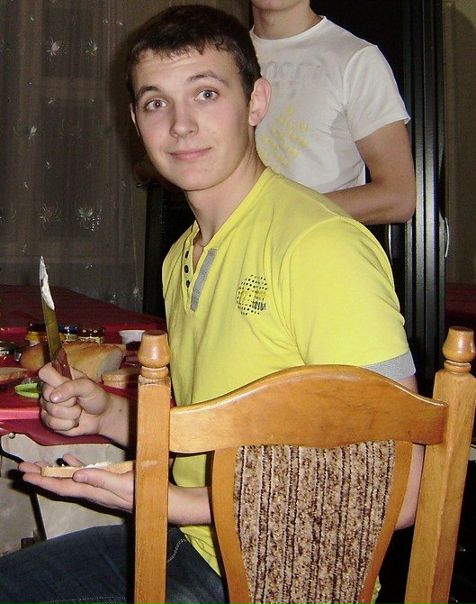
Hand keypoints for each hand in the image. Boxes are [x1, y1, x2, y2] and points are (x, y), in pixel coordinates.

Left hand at [19, 454, 133, 512]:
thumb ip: (100, 479)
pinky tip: (67, 458)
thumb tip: (75, 474)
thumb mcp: (121, 484)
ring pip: (68, 477)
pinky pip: (83, 472)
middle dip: (40, 475)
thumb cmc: (142, 492)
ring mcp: (96, 485)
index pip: (61, 487)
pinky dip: (72, 465)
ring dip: (52, 470)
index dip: (42, 480)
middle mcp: (90, 489)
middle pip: (59, 483)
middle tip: (22, 467)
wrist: (156, 500)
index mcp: (91, 491)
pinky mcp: (104, 479)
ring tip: (38, 463)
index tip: (26, 474)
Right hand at [38, 364, 111, 436]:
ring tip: (78, 410)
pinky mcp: (49, 420)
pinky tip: (74, 420)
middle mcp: (51, 389)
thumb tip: (52, 397)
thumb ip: (71, 387)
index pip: (44, 372)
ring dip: (71, 413)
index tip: (66, 385)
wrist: (100, 417)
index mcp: (60, 375)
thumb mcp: (88, 387)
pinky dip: (67, 424)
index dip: (53, 380)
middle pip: (46, 394)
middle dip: (67, 401)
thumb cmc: (95, 397)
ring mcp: (48, 405)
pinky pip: (51, 423)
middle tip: (77, 400)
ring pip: (51, 411)